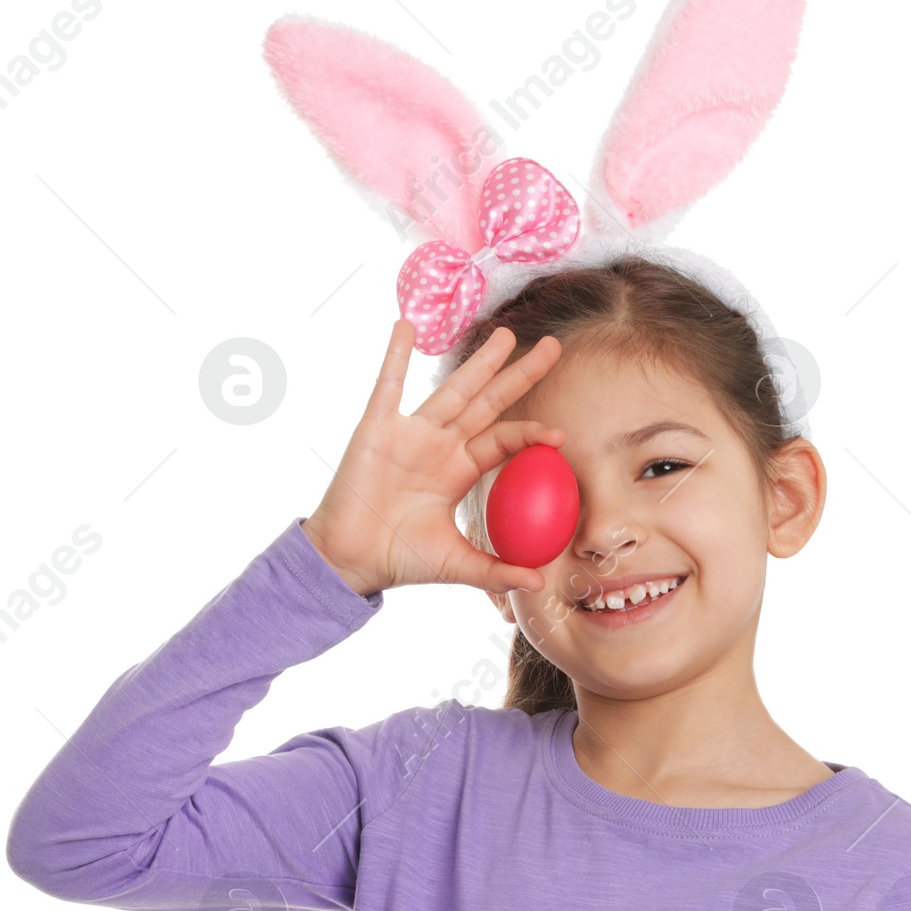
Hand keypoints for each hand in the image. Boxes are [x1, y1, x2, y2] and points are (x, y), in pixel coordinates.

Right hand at [301, 318, 564, 597]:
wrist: (351, 560)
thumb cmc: (400, 559)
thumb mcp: (457, 564)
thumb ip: (497, 571)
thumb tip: (540, 585)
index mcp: (459, 469)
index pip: (503, 440)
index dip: (530, 432)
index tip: (560, 434)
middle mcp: (440, 444)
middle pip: (489, 401)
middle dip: (519, 375)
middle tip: (554, 347)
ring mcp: (410, 432)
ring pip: (453, 388)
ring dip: (480, 361)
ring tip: (507, 334)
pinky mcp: (377, 428)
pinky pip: (388, 385)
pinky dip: (395, 355)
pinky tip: (405, 325)